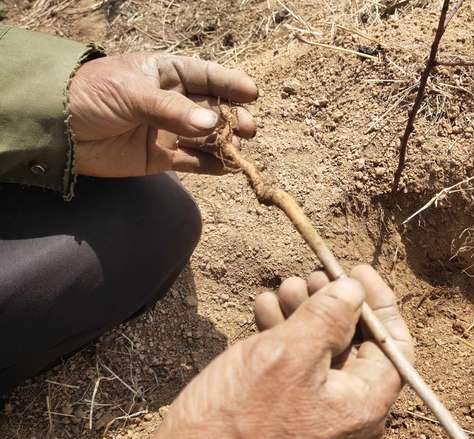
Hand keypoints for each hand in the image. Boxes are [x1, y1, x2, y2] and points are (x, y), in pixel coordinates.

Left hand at [68, 53, 257, 176]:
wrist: (59, 132)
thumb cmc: (92, 96)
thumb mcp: (133, 94)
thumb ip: (173, 111)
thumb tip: (212, 124)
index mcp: (165, 74)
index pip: (205, 75)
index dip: (230, 83)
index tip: (253, 94)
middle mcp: (172, 102)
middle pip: (213, 108)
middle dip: (233, 117)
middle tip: (248, 129)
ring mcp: (169, 131)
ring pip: (207, 137)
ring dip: (226, 142)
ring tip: (238, 149)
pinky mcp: (162, 158)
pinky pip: (195, 162)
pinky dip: (212, 165)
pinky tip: (227, 167)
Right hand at [147, 265, 412, 438]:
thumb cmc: (241, 420)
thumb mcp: (290, 354)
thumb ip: (329, 317)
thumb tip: (354, 291)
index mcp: (364, 404)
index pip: (394, 344)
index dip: (379, 303)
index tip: (356, 271)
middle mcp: (348, 414)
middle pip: (357, 345)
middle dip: (334, 304)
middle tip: (310, 276)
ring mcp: (316, 417)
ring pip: (323, 353)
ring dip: (305, 316)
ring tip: (283, 287)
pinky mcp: (286, 417)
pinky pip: (297, 370)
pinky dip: (284, 337)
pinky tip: (264, 310)